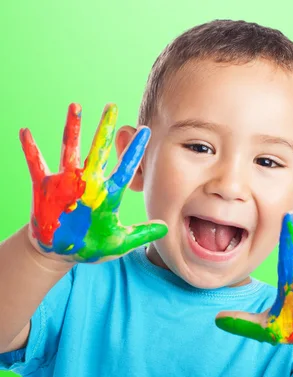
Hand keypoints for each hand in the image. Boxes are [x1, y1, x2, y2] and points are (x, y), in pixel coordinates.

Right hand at [20, 103, 166, 262]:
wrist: (60, 252)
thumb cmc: (91, 247)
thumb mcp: (119, 243)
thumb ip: (141, 234)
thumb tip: (164, 228)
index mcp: (108, 194)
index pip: (125, 168)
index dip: (134, 151)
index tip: (145, 131)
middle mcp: (89, 183)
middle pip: (99, 150)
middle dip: (106, 129)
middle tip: (112, 106)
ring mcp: (67, 183)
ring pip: (70, 150)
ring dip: (72, 129)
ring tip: (75, 106)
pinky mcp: (46, 188)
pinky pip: (37, 165)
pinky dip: (31, 149)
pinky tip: (26, 132)